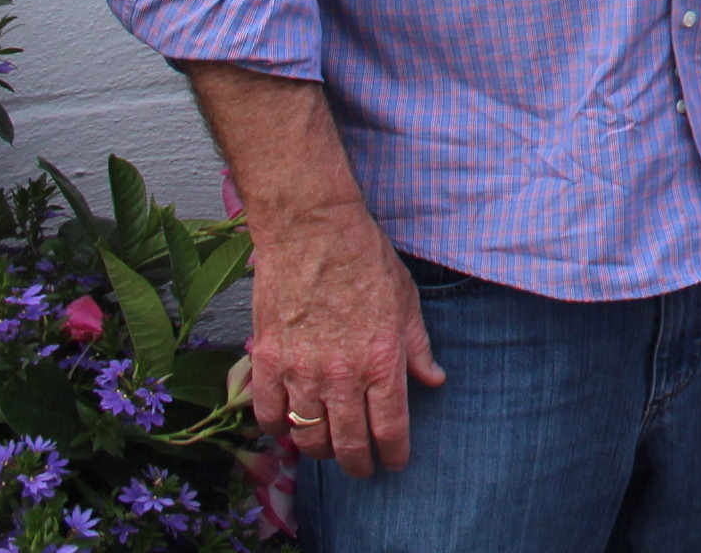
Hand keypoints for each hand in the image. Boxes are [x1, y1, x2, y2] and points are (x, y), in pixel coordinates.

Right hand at [242, 198, 444, 479]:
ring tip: (328, 448)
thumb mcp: (407, 303)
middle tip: (362, 467)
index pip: (390, 429)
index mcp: (382, 361)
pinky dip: (277, 427)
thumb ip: (417, 348)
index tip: (395, 463)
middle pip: (348, 444)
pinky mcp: (268, 360)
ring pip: (307, 436)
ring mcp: (301, 371)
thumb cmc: (366, 261)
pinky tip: (287, 425)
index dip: (393, 454)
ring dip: (319, 450)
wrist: (313, 232)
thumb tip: (433, 381)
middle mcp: (342, 375)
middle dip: (358, 464)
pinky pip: (267, 414)